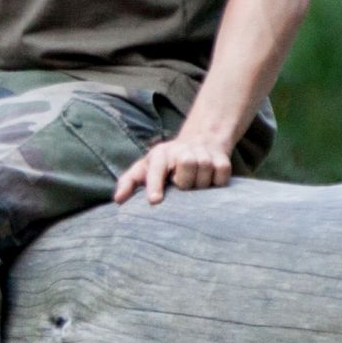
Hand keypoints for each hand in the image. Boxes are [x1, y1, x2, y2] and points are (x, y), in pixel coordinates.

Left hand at [114, 130, 236, 205]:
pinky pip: (221, 177)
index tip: (154, 200)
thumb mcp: (145, 169)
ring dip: (200, 185)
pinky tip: (209, 180)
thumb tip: (118, 200)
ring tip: (195, 182)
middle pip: (186, 172)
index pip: (156, 169)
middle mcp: (181, 150)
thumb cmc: (166, 164)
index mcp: (160, 154)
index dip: (155, 184)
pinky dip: (217, 183)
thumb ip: (129, 183)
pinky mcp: (222, 159)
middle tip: (182, 185)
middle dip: (185, 183)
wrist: (199, 142)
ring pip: (204, 176)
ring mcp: (203, 153)